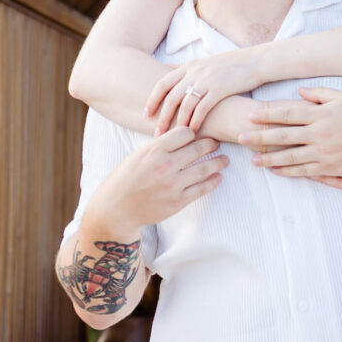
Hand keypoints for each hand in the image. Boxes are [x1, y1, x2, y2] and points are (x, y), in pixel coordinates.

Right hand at [84, 127, 226, 229]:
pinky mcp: (178, 201)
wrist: (116, 208)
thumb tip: (183, 136)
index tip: (195, 136)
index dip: (192, 133)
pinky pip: (202, 188)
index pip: (185, 133)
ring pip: (205, 168)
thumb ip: (160, 146)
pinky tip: (218, 177)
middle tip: (217, 143)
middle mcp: (166, 165)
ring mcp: (173, 184)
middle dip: (211, 144)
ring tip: (225, 160)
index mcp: (154, 150)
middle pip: (198, 148)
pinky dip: (213, 181)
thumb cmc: (125, 178)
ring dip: (218, 162)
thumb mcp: (138, 155)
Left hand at [146, 48, 263, 133]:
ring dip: (178, 122)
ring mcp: (207, 80)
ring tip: (174, 136)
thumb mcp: (205, 62)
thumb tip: (168, 69)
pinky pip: (202, 108)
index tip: (146, 114)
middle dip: (162, 117)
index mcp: (189, 66)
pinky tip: (194, 132)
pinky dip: (196, 121)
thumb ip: (187, 68)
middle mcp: (194, 72)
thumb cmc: (232, 64)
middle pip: (170, 97)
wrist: (256, 61)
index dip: (152, 99)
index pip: (162, 83)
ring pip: (185, 104)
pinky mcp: (219, 89)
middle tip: (157, 133)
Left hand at [239, 87, 341, 179]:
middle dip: (260, 137)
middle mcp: (319, 134)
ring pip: (290, 157)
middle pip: (283, 136)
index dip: (267, 115)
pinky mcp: (329, 167)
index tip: (250, 116)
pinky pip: (304, 171)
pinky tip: (275, 171)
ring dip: (269, 159)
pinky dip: (288, 171)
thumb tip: (300, 92)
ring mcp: (323, 153)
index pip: (288, 113)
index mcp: (321, 115)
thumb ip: (320, 94)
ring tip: (253, 160)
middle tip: (240, 138)